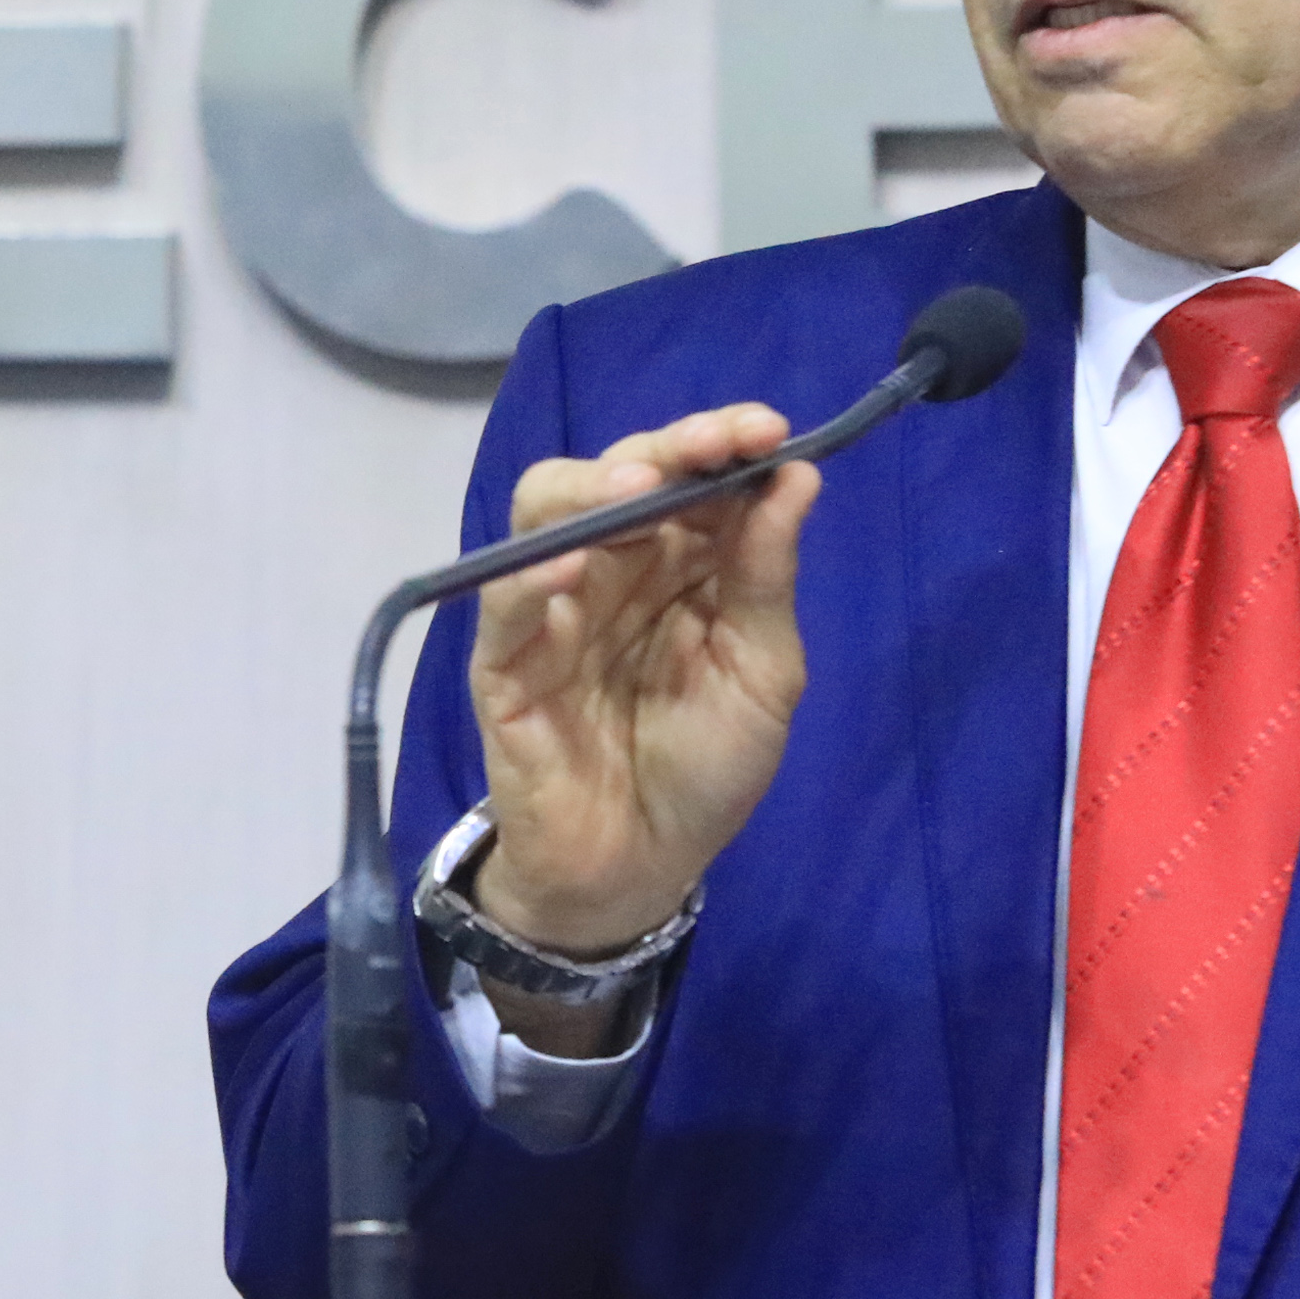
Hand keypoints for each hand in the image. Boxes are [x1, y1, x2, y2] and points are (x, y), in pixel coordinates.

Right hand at [466, 403, 821, 958]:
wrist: (640, 870)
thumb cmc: (703, 772)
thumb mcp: (762, 675)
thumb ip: (766, 578)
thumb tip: (795, 476)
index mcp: (679, 565)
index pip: (688, 477)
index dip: (719, 442)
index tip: (765, 428)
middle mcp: (614, 570)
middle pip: (614, 474)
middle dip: (661, 449)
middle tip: (706, 449)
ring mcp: (553, 610)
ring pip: (544, 513)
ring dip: (588, 490)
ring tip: (632, 487)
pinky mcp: (504, 665)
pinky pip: (504, 606)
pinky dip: (529, 578)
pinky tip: (569, 568)